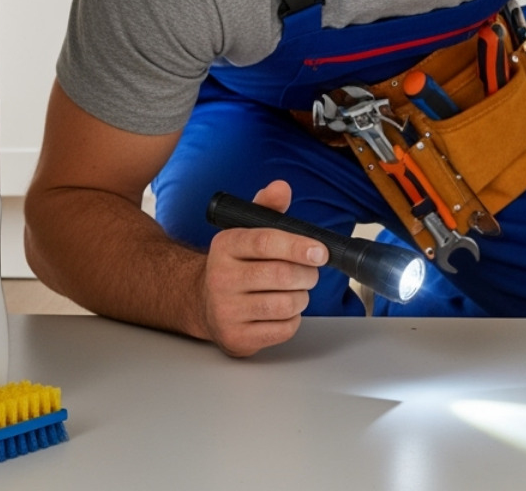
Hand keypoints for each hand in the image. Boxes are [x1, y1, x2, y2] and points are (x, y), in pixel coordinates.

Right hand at [198, 180, 324, 356]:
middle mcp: (221, 278)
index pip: (265, 242)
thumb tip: (281, 187)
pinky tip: (281, 311)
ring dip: (301, 298)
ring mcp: (226, 311)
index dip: (298, 246)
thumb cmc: (236, 264)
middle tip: (309, 272)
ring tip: (294, 291)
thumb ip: (268, 208)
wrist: (204, 302)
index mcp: (225, 246)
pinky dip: (291, 320)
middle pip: (282, 276)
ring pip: (286, 305)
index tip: (321, 251)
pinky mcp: (236, 338)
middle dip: (307, 274)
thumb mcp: (247, 230)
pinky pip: (283, 329)